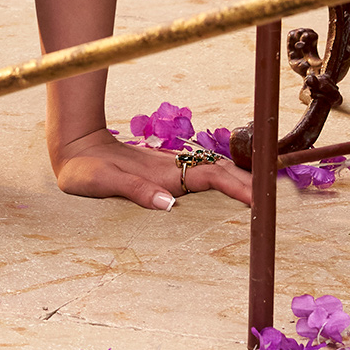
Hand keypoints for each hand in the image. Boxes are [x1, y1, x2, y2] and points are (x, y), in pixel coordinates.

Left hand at [52, 127, 252, 210]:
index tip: (259, 198)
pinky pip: (201, 174)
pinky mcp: (163, 171)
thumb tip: (169, 204)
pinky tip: (234, 187)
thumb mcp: (102, 182)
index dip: (235, 186)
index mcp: (161, 172)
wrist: (72, 145)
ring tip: (267, 195)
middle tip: (276, 200)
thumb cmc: (83, 168)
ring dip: (240, 180)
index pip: (208, 177)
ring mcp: (168, 168)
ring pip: (212, 171)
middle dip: (248, 183)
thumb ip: (133, 191)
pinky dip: (223, 179)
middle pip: (219, 172)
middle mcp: (169, 168)